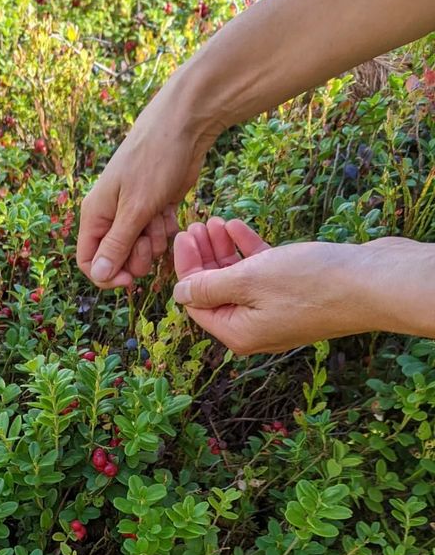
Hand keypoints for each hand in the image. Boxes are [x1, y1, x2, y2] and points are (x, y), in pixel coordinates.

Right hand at [77, 82, 214, 288]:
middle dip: (136, 258)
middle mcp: (109, 216)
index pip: (88, 262)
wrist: (184, 127)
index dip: (107, 276)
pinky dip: (165, 228)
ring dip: (154, 242)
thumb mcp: (135, 209)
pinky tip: (169, 208)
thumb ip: (116, 245)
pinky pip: (156, 235)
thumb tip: (98, 275)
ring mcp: (132, 212)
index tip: (130, 280)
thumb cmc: (154, 162)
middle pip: (117, 260)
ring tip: (160, 216)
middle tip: (149, 242)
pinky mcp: (153, 209)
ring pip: (140, 250)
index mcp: (94, 215)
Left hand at [171, 218, 379, 353]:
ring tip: (213, 221)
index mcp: (237, 333)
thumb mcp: (247, 281)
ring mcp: (276, 311)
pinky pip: (262, 272)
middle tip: (195, 224)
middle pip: (216, 290)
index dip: (186, 268)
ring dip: (223, 249)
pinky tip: (237, 226)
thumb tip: (179, 294)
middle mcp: (254, 327)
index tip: (182, 235)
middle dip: (203, 256)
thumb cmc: (310, 283)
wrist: (374, 282)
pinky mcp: (296, 293)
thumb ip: (209, 287)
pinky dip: (248, 250)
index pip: (196, 302)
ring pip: (238, 278)